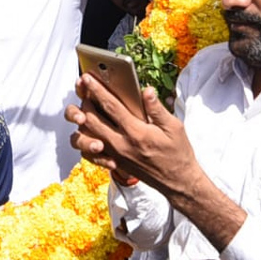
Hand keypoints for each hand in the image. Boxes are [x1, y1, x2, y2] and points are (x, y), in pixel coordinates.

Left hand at [65, 74, 199, 194]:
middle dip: (84, 101)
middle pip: (91, 119)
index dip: (97, 90)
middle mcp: (121, 144)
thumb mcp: (174, 127)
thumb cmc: (178, 153)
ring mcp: (115, 155)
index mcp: (136, 132)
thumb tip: (146, 91)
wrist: (177, 181)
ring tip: (84, 106)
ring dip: (82, 119)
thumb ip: (157, 109)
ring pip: (87, 135)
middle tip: (83, 89)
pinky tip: (89, 129)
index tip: (87, 78)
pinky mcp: (114, 162)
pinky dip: (85, 139)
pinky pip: (90, 152)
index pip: (110, 106)